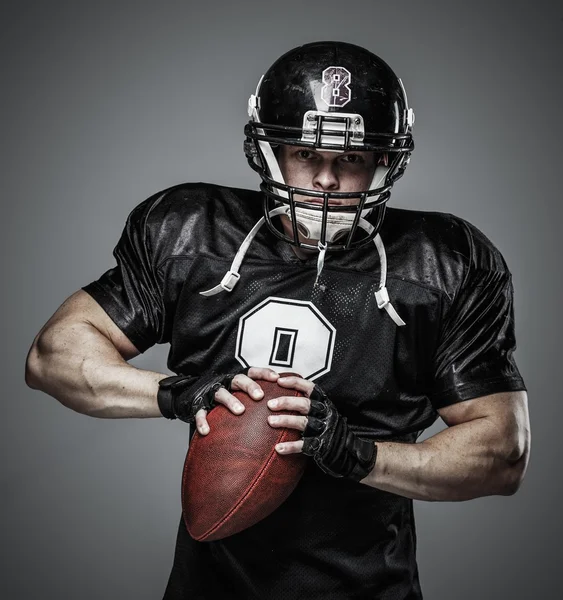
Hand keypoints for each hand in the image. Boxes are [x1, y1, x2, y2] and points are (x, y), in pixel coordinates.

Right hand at [158, 367, 278, 434]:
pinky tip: (206, 431)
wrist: (185, 395)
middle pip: (238, 379)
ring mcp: (210, 393)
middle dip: (250, 386)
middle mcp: (224, 383)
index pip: (251, 372)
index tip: (276, 378)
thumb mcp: (235, 393)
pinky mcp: (197, 404)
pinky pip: (199, 412)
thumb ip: (252, 397)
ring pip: (221, 394)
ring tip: (240, 411)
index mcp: (235, 380)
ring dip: (231, 401)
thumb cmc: (220, 398)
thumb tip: (278, 404)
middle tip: (260, 396)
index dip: (264, 373)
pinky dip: (202, 421)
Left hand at [267, 375, 376, 481]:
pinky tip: (278, 448)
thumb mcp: (321, 410)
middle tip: (270, 404)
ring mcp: (323, 430)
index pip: (310, 387)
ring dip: (286, 421)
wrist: (347, 450)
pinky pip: (304, 445)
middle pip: (305, 404)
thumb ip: (306, 402)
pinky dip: (291, 447)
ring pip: (304, 423)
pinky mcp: (321, 445)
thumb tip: (281, 390)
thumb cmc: (327, 426)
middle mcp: (324, 414)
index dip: (294, 382)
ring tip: (270, 421)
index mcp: (323, 403)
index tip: (278, 381)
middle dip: (286, 402)